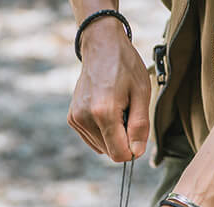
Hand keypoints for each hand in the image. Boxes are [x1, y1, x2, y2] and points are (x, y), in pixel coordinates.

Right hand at [67, 18, 150, 161]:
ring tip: (115, 108)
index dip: (132, 149)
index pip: (119, 154)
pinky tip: (104, 110)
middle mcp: (85, 118)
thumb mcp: (141, 93)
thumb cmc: (124, 65)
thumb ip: (140, 126)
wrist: (101, 45)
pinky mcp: (72, 118)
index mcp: (104, 112)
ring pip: (101, 147)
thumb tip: (136, 152)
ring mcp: (76, 119)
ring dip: (112, 134)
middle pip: (110, 152)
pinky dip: (102, 131)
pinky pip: (92, 139)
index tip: (136, 132)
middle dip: (122, 139)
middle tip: (126, 112)